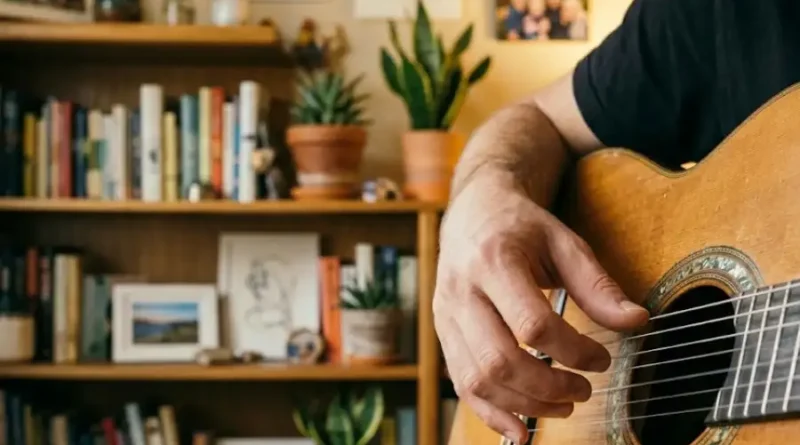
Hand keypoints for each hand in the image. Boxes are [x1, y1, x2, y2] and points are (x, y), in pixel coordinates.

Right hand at [434, 174, 648, 443]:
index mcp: (493, 261)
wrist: (472, 213)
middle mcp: (461, 291)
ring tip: (563, 405)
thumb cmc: (520, 226)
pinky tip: (520, 429)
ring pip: (477, 379)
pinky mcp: (443, 333)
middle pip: (499, 359)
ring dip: (524, 403)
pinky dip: (490, 413)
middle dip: (548, 387)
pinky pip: (461, 384)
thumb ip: (597, 284)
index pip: (531, 323)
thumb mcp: (563, 242)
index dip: (573, 351)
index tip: (602, 359)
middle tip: (584, 390)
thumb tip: (636, 322)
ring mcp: (446, 315)